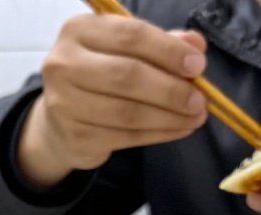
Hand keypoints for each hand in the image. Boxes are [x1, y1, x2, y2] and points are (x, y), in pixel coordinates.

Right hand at [16, 14, 208, 188]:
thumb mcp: (127, 50)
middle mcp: (63, 64)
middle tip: (200, 100)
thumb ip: (161, 43)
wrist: (61, 121)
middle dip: (171, 89)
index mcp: (78, 30)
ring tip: (195, 117)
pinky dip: (159, 134)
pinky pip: (126, 137)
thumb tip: (195, 44)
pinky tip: (178, 129)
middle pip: (127, 75)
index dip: (168, 51)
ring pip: (128, 112)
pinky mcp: (74, 136)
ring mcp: (63, 103)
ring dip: (170, 117)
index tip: (198, 65)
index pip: (130, 35)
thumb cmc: (100, 75)